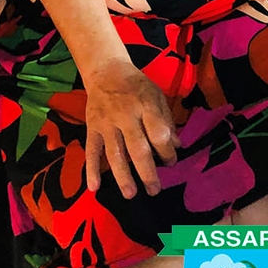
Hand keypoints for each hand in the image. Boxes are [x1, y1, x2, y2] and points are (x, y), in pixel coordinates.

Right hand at [83, 58, 179, 198]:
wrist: (106, 72)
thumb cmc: (137, 86)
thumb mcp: (157, 96)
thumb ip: (166, 120)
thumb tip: (177, 146)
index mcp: (146, 105)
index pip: (158, 133)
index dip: (166, 151)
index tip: (171, 163)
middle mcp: (126, 115)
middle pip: (137, 148)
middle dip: (147, 171)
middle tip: (154, 190)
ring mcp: (107, 123)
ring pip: (115, 153)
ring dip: (122, 176)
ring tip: (130, 194)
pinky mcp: (92, 128)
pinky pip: (91, 151)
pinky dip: (91, 169)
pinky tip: (94, 187)